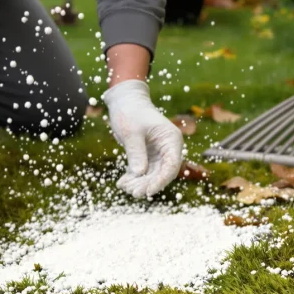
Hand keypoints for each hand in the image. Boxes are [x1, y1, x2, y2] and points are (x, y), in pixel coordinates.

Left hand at [103, 80, 182, 197]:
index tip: (148, 191)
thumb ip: (136, 152)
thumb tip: (139, 173)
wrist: (124, 101)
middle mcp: (168, 148)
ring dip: (139, 183)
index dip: (162, 180)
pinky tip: (122, 183)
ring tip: (124, 187)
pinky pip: (142, 172)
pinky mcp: (147, 156)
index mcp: (171, 139)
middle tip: (133, 192)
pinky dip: (133, 178)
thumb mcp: (132, 132)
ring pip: (151, 175)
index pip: (172, 165)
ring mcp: (158, 153)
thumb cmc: (130, 111)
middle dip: (147, 184)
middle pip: (162, 173)